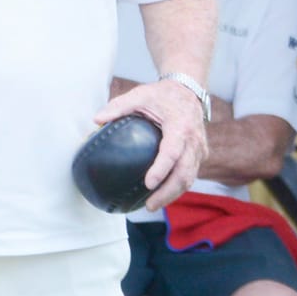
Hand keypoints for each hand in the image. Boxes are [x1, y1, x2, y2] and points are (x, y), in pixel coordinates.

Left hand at [93, 76, 204, 207]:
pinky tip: (161, 195)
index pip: (172, 152)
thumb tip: (96, 120)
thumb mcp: (139, 95)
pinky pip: (190, 174)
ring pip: (189, 178)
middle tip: (149, 205)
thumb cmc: (161, 94)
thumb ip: (118, 106)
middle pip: (184, 173)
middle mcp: (193, 140)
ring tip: (152, 205)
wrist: (188, 89)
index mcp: (180, 126)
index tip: (148, 184)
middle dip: (167, 193)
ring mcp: (199, 149)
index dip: (161, 169)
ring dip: (172, 194)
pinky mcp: (200, 154)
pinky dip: (177, 187)